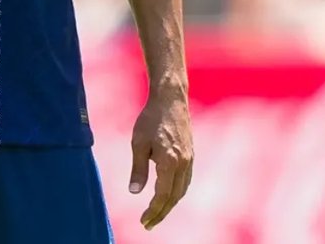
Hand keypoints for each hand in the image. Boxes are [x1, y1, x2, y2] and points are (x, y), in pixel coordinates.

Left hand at [129, 90, 193, 229]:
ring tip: (156, 213)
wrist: (171, 100)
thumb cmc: (150, 119)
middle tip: (148, 224)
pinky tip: (168, 195)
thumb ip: (138, 169)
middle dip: (161, 212)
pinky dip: (176, 192)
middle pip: (174, 197)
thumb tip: (134, 192)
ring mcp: (189, 160)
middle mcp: (184, 164)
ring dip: (170, 204)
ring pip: (182, 190)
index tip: (144, 221)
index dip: (154, 210)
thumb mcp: (138, 143)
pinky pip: (185, 181)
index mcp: (170, 162)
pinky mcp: (190, 155)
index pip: (163, 195)